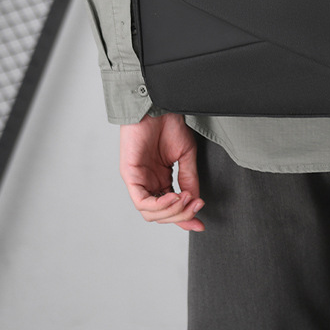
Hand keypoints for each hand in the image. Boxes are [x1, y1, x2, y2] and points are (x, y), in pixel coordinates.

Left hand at [119, 112, 204, 231]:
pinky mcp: (130, 175)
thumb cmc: (169, 124)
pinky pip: (142, 201)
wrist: (158, 105)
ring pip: (150, 213)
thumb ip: (189, 179)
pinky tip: (174, 197)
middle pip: (160, 215)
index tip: (200, 224)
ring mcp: (137, 180)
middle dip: (180, 215)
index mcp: (159, 179)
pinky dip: (160, 204)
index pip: (169, 208)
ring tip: (187, 199)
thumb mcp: (185, 156)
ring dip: (171, 211)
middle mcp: (147, 182)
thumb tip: (194, 202)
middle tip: (196, 205)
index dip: (184, 219)